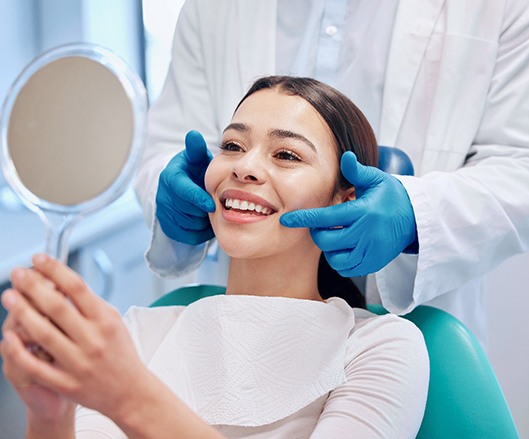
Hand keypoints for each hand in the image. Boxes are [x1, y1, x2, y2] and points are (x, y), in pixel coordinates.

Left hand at [0, 254, 150, 422]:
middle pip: (57, 306)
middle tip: (18, 273)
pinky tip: (8, 336)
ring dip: (22, 312)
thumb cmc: (121, 354)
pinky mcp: (66, 383)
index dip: (55, 270)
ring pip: (43, 333)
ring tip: (9, 296)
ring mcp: (78, 362)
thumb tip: (63, 283)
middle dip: (33, 286)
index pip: (77, 288)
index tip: (39, 259)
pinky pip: (36, 365)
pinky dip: (20, 350)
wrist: (129, 392)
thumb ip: (91, 304)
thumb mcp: (114, 322)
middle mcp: (92, 340)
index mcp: (105, 321)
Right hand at [156, 130, 215, 244]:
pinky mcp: (167, 227)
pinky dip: (200, 233)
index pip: (182, 191)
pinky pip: (187, 236)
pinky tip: (206, 222)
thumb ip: (196, 149)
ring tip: (210, 212)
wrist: (183, 187)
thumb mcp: (196, 158)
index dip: (197, 199)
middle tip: (216, 205)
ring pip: (189, 225)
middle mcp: (163, 196)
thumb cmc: (194, 171)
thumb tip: (194, 135)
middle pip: (188, 211)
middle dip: (204, 210)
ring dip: (204, 221)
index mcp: (170, 177)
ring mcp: (164, 213)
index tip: (212, 205)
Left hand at [280, 152, 417, 276]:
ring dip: (329, 248)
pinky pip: (347, 268)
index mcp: (363, 212)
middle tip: (323, 225)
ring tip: (336, 235)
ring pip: (334, 258)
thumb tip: (345, 156)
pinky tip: (344, 247)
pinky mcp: (374, 264)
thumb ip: (357, 171)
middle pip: (326, 241)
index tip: (286, 220)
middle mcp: (366, 234)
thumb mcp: (376, 180)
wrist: (416, 219)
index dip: (304, 219)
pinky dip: (340, 260)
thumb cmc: (391, 196)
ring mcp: (370, 252)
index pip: (326, 218)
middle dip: (318, 233)